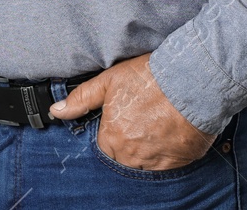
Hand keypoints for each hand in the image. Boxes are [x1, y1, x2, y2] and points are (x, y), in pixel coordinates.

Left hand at [46, 53, 213, 170]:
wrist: (190, 80)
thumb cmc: (149, 78)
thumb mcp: (108, 82)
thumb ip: (81, 99)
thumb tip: (56, 111)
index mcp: (112, 137)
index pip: (106, 147)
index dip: (114, 133)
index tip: (125, 120)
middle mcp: (131, 155)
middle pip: (124, 158)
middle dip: (130, 144)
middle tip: (142, 122)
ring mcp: (156, 161)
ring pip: (144, 165)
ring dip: (147, 152)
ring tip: (155, 128)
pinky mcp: (178, 162)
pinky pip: (166, 167)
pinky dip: (166, 155)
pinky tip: (169, 135)